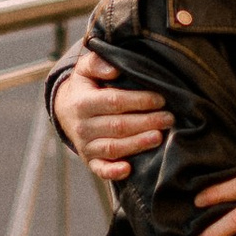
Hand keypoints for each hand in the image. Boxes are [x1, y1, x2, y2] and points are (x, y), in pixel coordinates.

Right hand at [52, 47, 168, 182]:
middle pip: (118, 126)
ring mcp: (86, 146)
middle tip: (169, 119)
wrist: (65, 112)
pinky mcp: (90, 160)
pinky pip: (100, 169)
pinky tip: (128, 169)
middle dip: (146, 122)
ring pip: (113, 148)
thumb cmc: (85, 87)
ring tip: (159, 137)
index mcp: (82, 103)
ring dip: (137, 144)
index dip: (139, 101)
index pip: (114, 101)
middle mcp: (82, 126)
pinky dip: (113, 172)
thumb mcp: (85, 69)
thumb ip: (97, 63)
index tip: (160, 99)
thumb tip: (114, 68)